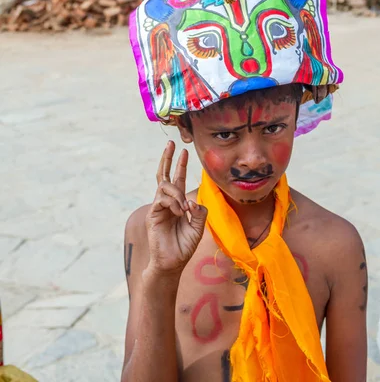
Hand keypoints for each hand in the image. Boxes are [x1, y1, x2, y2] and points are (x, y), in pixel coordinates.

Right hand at [145, 141, 206, 277]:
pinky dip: (173, 202)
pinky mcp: (153, 214)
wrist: (172, 263)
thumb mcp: (198, 227)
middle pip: (164, 174)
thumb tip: (192, 201)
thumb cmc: (184, 246)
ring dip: (177, 193)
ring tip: (184, 209)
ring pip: (165, 186)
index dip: (180, 165)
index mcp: (178, 203)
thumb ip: (200, 212)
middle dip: (168, 158)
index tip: (184, 151)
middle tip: (171, 143)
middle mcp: (167, 202)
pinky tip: (179, 212)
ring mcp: (159, 207)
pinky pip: (162, 199)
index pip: (178, 179)